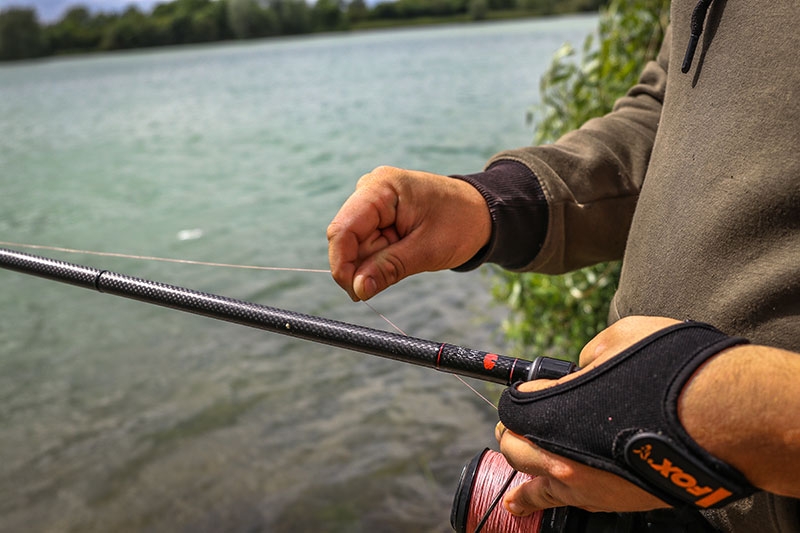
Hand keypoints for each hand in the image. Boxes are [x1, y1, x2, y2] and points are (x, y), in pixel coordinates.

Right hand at [327, 166, 490, 299]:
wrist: (481, 213)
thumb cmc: (461, 223)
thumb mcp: (428, 250)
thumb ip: (389, 268)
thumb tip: (357, 289)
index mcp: (382, 188)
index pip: (343, 229)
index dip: (342, 264)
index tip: (354, 292)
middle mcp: (371, 190)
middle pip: (347, 239)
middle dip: (361, 266)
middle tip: (388, 280)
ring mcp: (373, 202)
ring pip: (355, 246)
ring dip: (373, 263)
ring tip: (407, 258)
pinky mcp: (377, 215)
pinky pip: (367, 244)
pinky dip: (379, 258)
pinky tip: (402, 255)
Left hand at [496, 316, 679, 514]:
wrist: (726, 419)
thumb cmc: (672, 372)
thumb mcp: (621, 338)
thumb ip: (591, 355)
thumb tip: (585, 366)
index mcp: (552, 412)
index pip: (517, 406)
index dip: (521, 395)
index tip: (528, 392)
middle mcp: (561, 455)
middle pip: (515, 448)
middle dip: (514, 432)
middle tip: (518, 424)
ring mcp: (587, 484)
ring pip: (537, 485)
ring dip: (525, 475)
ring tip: (514, 492)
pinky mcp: (614, 502)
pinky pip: (568, 503)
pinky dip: (545, 500)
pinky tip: (532, 504)